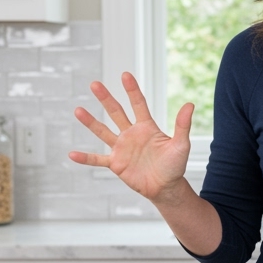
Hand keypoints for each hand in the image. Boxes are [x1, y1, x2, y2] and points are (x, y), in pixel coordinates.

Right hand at [69, 72, 193, 201]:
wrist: (166, 188)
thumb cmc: (175, 166)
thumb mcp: (181, 145)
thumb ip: (182, 125)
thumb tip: (190, 104)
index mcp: (147, 127)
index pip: (138, 104)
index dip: (132, 90)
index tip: (125, 75)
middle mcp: (131, 134)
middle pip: (116, 112)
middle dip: (106, 98)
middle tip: (94, 84)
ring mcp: (122, 148)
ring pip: (103, 132)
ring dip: (91, 122)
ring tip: (78, 110)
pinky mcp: (116, 164)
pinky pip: (97, 159)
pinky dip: (85, 158)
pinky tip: (72, 154)